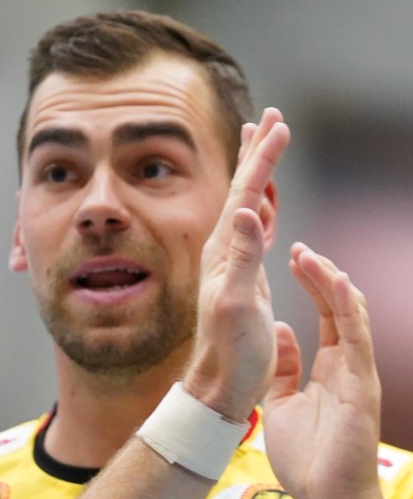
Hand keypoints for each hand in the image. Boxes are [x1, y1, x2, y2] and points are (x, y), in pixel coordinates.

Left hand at [184, 107, 289, 419]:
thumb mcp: (237, 304)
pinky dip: (264, 206)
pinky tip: (264, 201)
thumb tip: (244, 210)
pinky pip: (256, 229)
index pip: (245, 192)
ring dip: (258, 172)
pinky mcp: (244, 274)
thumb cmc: (231, 350)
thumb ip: (243, 257)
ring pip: (248, 203)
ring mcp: (233, 260)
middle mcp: (224, 248)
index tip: (279, 123)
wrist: (219, 381)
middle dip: (258, 152)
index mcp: (224, 250)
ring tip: (263, 144)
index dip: (263, 157)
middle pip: (243, 188)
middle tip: (270, 117)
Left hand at [262, 243, 382, 498]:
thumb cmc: (306, 457)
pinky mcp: (361, 387)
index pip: (326, 316)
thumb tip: (283, 331)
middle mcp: (347, 366)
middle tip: (301, 248)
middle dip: (320, 276)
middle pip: (338, 308)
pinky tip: (338, 282)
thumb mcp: (284, 401)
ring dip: (331, 283)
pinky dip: (348, 309)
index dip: (312, 285)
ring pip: (350, 317)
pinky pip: (356, 340)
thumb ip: (286, 367)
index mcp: (330, 369)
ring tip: (312, 256)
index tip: (295, 258)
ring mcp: (357, 374)